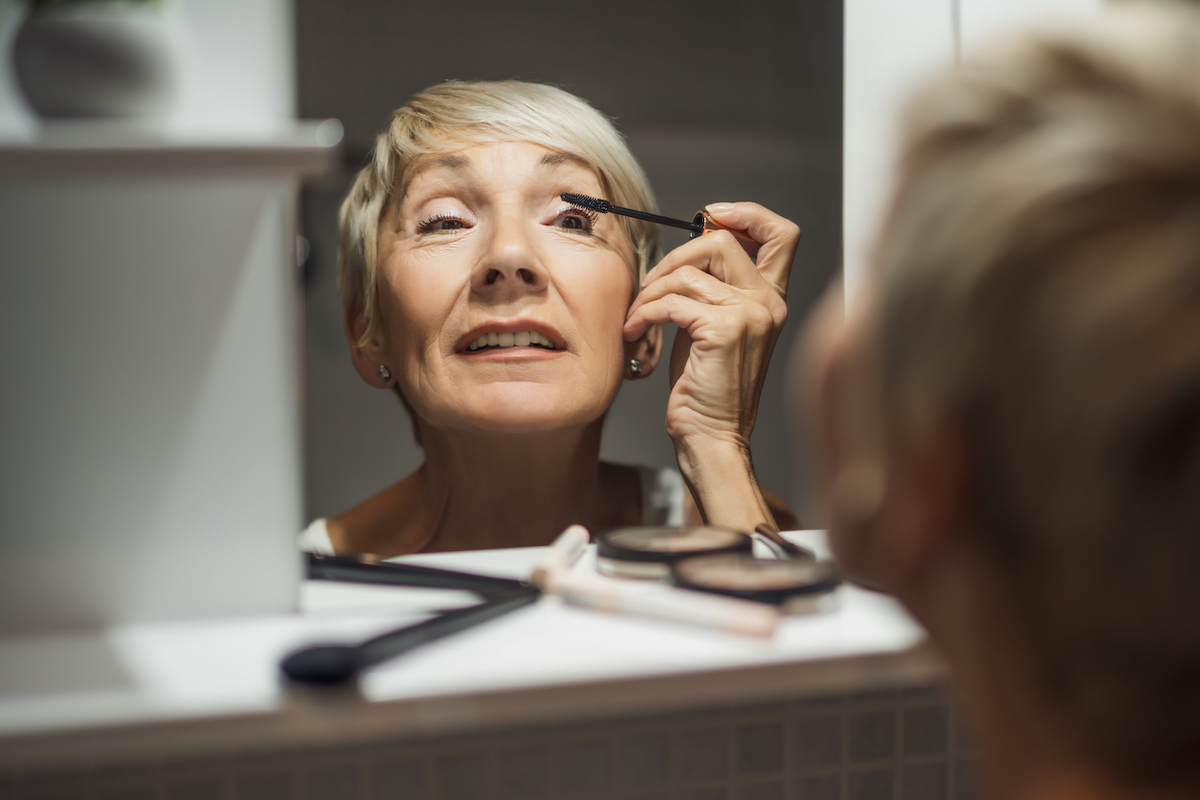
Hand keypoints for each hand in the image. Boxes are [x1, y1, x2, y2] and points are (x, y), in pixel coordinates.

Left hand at [623, 202, 799, 526]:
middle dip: (675, 256)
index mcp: (772, 300)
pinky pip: (671, 301)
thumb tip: (684, 253)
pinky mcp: (723, 331)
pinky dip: (645, 314)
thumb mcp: (713, 330)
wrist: (712, 440)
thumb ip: (710, 291)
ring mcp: (750, 316)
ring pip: (687, 272)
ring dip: (650, 292)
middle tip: (651, 287)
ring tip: (638, 319)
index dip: (746, 214)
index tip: (709, 218)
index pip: (781, 233)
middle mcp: (768, 303)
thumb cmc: (707, 391)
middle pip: (721, 241)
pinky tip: (637, 334)